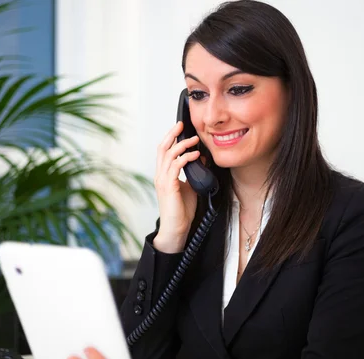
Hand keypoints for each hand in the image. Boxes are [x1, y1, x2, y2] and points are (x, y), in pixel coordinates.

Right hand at [153, 121, 199, 252]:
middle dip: (172, 134)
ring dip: (182, 145)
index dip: (171, 137)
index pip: (164, 150)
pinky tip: (196, 155)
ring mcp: (163, 180)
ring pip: (168, 155)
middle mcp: (160, 175)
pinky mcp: (169, 186)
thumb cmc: (182, 211)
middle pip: (162, 148)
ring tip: (194, 140)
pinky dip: (186, 158)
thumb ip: (194, 172)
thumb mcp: (190, 187)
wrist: (176, 229)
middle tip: (182, 124)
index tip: (181, 128)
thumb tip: (203, 158)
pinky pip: (175, 166)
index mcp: (163, 174)